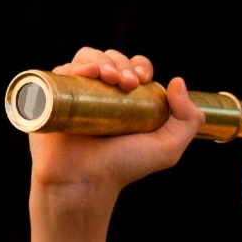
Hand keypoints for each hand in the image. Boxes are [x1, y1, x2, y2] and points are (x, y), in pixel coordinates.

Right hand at [28, 48, 201, 197]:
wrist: (84, 181)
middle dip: (122, 63)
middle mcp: (100, 93)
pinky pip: (61, 70)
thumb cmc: (124, 167)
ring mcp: (76, 93)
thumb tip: (178, 81)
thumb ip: (188, 120)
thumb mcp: (168, 148)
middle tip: (127, 83)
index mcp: (127, 99)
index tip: (143, 79)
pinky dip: (75, 65)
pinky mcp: (52, 97)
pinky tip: (86, 73)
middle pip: (111, 59)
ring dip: (100, 59)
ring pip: (87, 59)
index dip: (140, 65)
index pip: (134, 67)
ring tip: (108, 76)